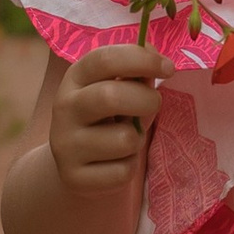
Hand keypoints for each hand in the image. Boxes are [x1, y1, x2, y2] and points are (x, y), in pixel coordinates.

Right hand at [47, 41, 167, 192]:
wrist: (77, 165)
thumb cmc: (108, 118)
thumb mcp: (118, 89)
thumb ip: (136, 73)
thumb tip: (155, 56)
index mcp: (75, 78)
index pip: (104, 60)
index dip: (141, 60)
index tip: (169, 68)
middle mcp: (64, 107)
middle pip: (110, 96)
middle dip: (146, 100)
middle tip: (154, 105)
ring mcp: (65, 144)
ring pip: (123, 139)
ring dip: (138, 140)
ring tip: (127, 139)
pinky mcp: (73, 177)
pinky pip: (122, 171)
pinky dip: (129, 166)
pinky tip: (115, 163)